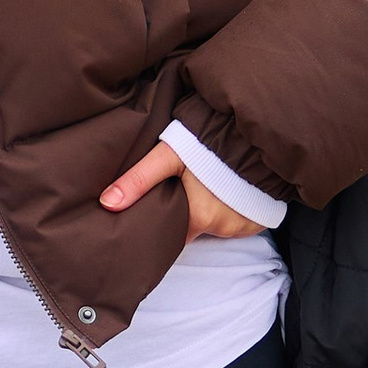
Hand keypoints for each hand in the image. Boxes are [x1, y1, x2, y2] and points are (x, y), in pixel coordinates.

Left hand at [99, 140, 262, 240]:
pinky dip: (230, 211)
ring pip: (217, 225)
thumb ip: (139, 179)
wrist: (255, 131)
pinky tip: (224, 193)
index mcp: (198, 218)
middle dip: (185, 218)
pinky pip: (239, 221)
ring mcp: (244, 225)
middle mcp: (223, 227)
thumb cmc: (211, 142)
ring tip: (202, 191)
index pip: (172, 236)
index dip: (163, 227)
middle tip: (178, 197)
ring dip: (209, 213)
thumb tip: (108, 204)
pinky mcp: (259, 218)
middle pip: (195, 230)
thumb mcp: (170, 154)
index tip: (156, 218)